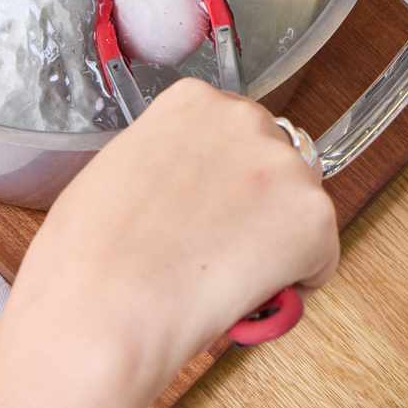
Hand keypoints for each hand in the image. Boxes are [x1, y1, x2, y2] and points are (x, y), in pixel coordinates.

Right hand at [0, 79, 337, 407]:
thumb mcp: (116, 169)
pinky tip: (244, 292)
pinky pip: (319, 259)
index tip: (209, 208)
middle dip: (254, 206)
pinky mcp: (313, 218)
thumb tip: (180, 184)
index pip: (233, 131)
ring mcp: (284, 166)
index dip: (223, 179)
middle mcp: (245, 119)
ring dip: (272, 245)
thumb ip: (163, 158)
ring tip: (219, 276)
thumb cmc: (88, 254)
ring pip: (297, 211)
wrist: (104, 307)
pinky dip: (292, 283)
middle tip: (216, 249)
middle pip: (272, 163)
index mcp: (192, 101)